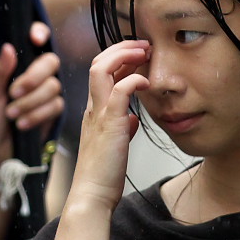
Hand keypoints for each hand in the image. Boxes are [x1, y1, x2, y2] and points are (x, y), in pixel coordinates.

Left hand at [0, 22, 62, 162]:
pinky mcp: (55, 111)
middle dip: (33, 78)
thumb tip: (8, 47)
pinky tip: (22, 124)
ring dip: (30, 102)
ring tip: (11, 114)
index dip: (40, 33)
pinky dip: (37, 115)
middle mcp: (36, 75)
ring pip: (53, 86)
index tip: (35, 39)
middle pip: (50, 61)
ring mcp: (47, 92)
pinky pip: (56, 105)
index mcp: (19, 65)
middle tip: (13, 93)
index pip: (36, 40)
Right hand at [67, 40, 149, 211]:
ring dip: (124, 56)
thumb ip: (123, 127)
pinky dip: (134, 80)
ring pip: (102, 69)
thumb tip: (133, 119)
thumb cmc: (104, 174)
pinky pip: (120, 91)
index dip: (119, 57)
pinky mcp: (109, 124)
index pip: (101, 71)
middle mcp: (92, 107)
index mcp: (93, 110)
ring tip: (144, 52)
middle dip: (122, 48)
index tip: (139, 54)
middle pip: (98, 62)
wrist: (92, 195)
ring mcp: (98, 114)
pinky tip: (147, 83)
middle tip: (144, 45)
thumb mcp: (116, 144)